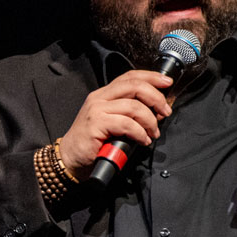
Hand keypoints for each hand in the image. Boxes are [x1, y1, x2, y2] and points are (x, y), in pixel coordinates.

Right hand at [57, 70, 174, 173]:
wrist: (70, 159)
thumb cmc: (93, 144)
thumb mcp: (112, 122)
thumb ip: (128, 112)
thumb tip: (156, 109)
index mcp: (103, 95)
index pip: (130, 77)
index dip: (151, 77)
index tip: (167, 83)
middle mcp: (99, 98)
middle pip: (134, 86)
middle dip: (156, 97)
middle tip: (165, 112)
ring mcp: (96, 110)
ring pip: (134, 107)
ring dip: (150, 121)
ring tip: (153, 133)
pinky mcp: (96, 124)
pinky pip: (127, 124)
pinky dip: (140, 133)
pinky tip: (142, 140)